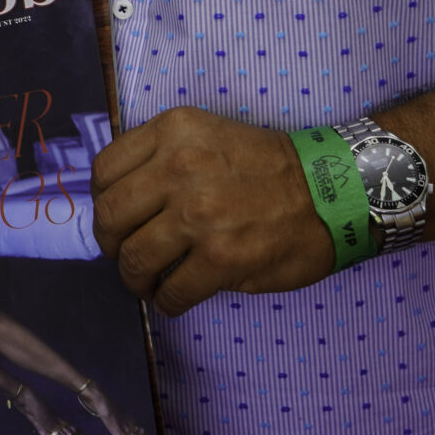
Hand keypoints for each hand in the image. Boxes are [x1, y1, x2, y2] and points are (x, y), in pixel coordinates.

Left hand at [92, 107, 334, 313]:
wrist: (332, 193)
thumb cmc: (268, 168)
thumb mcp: (207, 135)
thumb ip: (162, 159)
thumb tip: (121, 204)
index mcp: (173, 132)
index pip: (104, 171)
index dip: (102, 202)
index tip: (116, 219)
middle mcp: (180, 167)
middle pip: (110, 217)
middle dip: (111, 245)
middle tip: (126, 257)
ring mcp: (199, 214)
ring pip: (134, 259)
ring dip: (135, 280)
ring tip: (148, 284)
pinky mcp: (220, 258)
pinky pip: (171, 291)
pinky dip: (167, 302)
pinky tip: (175, 298)